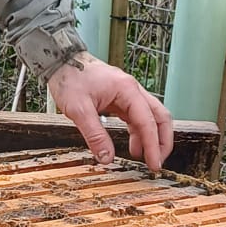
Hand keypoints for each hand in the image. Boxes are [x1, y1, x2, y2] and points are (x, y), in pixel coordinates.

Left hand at [48, 53, 173, 172]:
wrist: (62, 62)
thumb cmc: (70, 79)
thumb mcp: (78, 109)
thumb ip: (94, 135)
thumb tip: (106, 158)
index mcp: (127, 90)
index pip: (147, 121)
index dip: (153, 145)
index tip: (153, 164)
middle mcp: (133, 90)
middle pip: (159, 117)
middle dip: (162, 141)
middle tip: (156, 162)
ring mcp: (128, 94)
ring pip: (151, 117)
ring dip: (152, 138)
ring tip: (144, 158)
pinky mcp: (122, 99)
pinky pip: (137, 117)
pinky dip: (139, 132)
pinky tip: (133, 146)